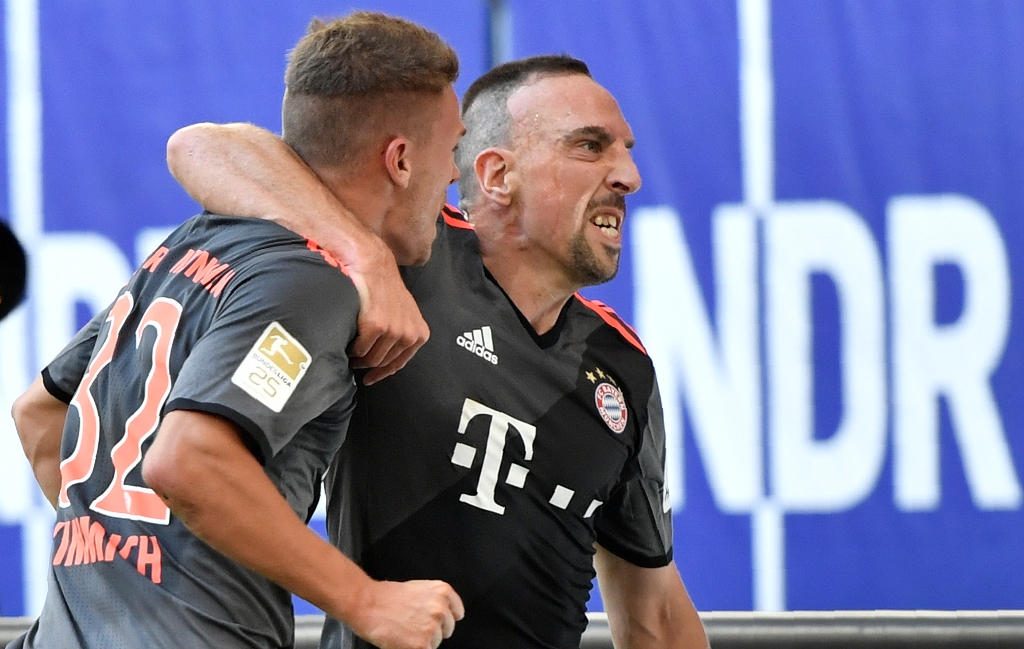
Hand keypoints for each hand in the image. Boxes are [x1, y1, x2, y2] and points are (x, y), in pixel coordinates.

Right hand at [345, 239, 429, 384]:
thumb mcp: (403, 311)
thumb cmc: (384, 286)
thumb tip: (385, 356)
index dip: (383, 373)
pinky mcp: (376, 326)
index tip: (370, 378)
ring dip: (358, 358)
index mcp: (419, 332)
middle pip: (383, 362)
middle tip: (353, 361)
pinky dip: (351, 349)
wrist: (372, 264)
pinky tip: (346, 342)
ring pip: (371, 359)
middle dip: (367, 365)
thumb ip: (401, 332)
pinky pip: (360, 349)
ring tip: (348, 351)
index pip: (399, 363)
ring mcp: (394, 330)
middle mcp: (409, 333)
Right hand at [352, 579, 464, 648]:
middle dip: (433, 630)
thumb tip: (445, 614)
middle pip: (447, 630)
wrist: (367, 604)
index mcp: (443, 592)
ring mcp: (432, 628)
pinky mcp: (422, 645)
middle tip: (413, 625)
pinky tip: (403, 640)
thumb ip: (435, 600)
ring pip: (436, 642)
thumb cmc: (387, 596)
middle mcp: (441, 609)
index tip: (436, 621)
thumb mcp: (419, 589)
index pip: (457, 613)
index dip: (445, 619)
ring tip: (405, 631)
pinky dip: (414, 648)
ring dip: (423, 640)